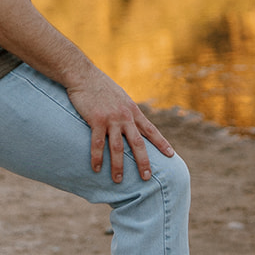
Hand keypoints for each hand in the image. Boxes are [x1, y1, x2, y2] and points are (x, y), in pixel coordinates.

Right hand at [64, 66, 174, 182]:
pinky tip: (96, 169)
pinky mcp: (96, 120)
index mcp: (133, 111)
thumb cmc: (100, 86)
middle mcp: (125, 116)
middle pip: (138, 143)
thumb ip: (126, 110)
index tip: (171, 155)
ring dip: (118, 166)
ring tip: (118, 180)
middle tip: (146, 177)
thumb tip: (131, 121)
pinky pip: (97, 143)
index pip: (151, 130)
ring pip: (117, 148)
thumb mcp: (120, 97)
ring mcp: (111, 119)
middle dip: (143, 162)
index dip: (161, 143)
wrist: (83, 74)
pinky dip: (97, 158)